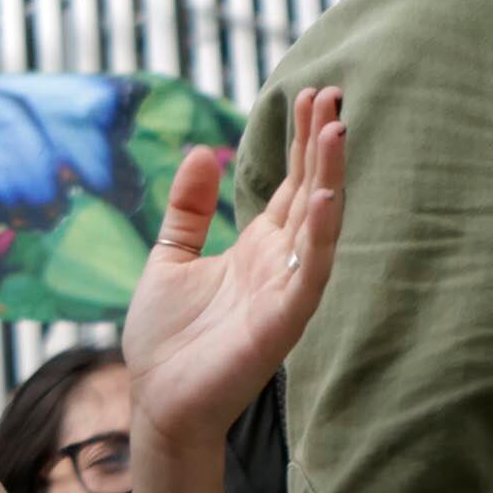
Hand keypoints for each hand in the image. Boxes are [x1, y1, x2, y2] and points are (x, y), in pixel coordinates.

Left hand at [124, 88, 347, 453]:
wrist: (156, 398)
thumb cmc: (167, 336)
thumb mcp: (169, 256)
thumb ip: (188, 209)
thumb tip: (203, 150)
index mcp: (256, 247)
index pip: (289, 184)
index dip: (299, 142)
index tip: (310, 95)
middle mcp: (278, 263)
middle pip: (310, 194)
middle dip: (321, 146)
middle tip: (331, 94)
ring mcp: (284, 290)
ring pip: (318, 225)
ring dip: (330, 179)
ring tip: (336, 130)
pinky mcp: (281, 320)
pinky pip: (309, 273)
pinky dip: (321, 236)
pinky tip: (327, 199)